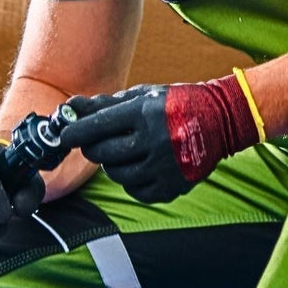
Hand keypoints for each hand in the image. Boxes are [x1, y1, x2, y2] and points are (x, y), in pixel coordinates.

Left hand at [61, 76, 258, 203]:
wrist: (221, 121)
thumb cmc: (176, 105)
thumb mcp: (143, 96)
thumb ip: (105, 105)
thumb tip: (70, 108)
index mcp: (146, 113)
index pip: (97, 126)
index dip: (75, 133)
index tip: (66, 136)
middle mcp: (155, 141)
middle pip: (103, 154)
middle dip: (94, 148)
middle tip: (99, 143)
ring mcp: (164, 167)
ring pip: (117, 175)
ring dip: (114, 165)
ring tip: (127, 152)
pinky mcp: (172, 187)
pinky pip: (135, 191)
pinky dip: (133, 181)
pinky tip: (143, 167)